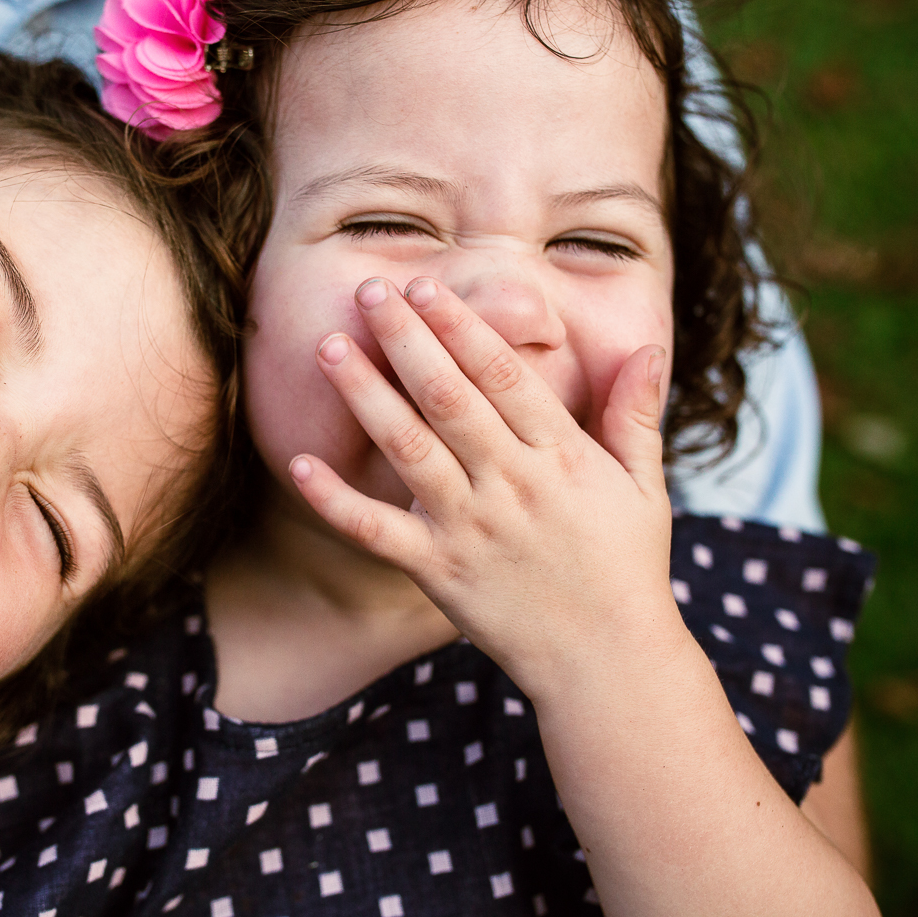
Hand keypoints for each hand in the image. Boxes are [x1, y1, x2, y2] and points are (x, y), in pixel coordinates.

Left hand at [289, 276, 681, 697]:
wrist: (608, 663)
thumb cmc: (626, 568)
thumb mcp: (644, 488)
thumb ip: (634, 415)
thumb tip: (645, 346)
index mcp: (559, 456)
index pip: (502, 374)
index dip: (460, 326)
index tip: (425, 285)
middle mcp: (511, 484)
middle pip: (448, 397)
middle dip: (406, 339)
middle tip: (369, 291)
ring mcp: (470, 528)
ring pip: (408, 448)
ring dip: (366, 395)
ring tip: (330, 347)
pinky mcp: (437, 572)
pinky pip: (377, 532)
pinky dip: (337, 500)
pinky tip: (303, 464)